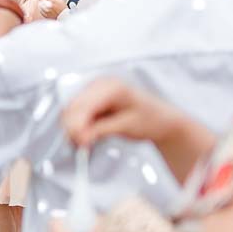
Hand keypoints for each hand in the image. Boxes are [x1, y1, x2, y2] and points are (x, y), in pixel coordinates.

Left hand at [37, 0, 66, 19]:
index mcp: (52, 1)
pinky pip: (40, 10)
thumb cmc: (63, 8)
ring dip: (41, 2)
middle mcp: (48, 6)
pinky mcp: (45, 15)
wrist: (64, 16)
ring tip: (45, 2)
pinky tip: (45, 7)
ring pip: (39, 4)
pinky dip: (41, 7)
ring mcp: (46, 11)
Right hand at [60, 78, 189, 150]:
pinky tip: (88, 136)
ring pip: (71, 110)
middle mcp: (100, 84)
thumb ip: (101, 130)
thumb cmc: (150, 119)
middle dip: (73, 128)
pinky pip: (77, 113)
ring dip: (74, 128)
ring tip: (85, 144)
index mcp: (112, 87)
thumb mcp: (126, 127)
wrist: (161, 118)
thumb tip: (80, 138)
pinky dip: (79, 126)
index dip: (77, 125)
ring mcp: (95, 90)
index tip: (79, 143)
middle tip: (80, 147)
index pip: (83, 105)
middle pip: (73, 106)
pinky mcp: (92, 99)